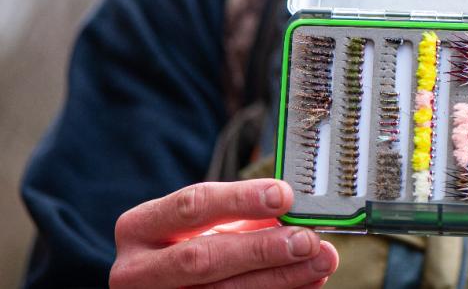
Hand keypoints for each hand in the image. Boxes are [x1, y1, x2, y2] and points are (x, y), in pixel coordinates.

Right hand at [110, 179, 338, 287]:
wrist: (163, 286)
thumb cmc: (186, 245)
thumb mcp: (203, 224)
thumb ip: (242, 215)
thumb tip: (294, 210)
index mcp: (140, 227)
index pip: (191, 206)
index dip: (240, 200)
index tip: (284, 195)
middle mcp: (138, 270)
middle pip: (204, 258)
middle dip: (262, 249)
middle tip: (307, 239)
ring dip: (281, 278)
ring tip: (320, 262)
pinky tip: (308, 283)